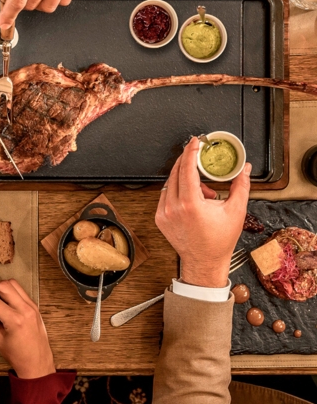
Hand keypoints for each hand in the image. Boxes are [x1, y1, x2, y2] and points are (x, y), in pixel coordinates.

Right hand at [0, 278, 55, 378]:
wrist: (37, 363)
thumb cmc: (18, 355)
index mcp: (15, 320)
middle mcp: (25, 310)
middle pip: (4, 285)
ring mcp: (32, 306)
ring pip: (13, 283)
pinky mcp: (35, 306)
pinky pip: (20, 290)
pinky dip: (9, 290)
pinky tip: (3, 298)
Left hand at [155, 137, 251, 287]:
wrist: (204, 262)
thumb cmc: (219, 241)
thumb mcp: (236, 212)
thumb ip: (241, 185)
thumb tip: (245, 168)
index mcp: (190, 205)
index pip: (187, 169)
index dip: (190, 152)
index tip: (195, 141)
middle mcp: (173, 208)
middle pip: (176, 172)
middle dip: (188, 161)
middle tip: (199, 155)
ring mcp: (163, 213)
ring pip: (170, 182)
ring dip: (185, 178)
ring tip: (205, 192)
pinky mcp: (159, 217)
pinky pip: (166, 194)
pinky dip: (179, 190)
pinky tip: (194, 199)